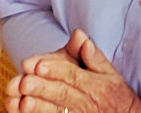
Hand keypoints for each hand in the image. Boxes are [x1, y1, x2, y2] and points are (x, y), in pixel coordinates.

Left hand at [5, 31, 140, 112]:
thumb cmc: (117, 97)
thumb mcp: (111, 74)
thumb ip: (95, 57)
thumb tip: (81, 36)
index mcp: (94, 84)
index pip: (71, 74)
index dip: (54, 69)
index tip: (36, 65)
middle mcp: (85, 101)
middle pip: (61, 93)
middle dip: (41, 87)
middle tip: (24, 82)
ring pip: (57, 112)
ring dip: (39, 107)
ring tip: (23, 102)